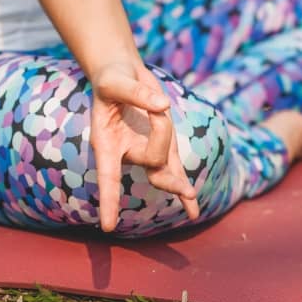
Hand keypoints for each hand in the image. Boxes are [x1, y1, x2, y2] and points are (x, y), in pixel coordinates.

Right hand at [89, 60, 199, 231]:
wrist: (123, 75)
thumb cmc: (112, 79)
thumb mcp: (117, 81)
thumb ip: (137, 94)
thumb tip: (164, 106)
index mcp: (107, 143)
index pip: (108, 177)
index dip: (109, 200)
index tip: (108, 226)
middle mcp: (127, 153)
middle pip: (153, 159)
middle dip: (162, 133)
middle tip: (159, 107)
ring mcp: (147, 152)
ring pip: (167, 167)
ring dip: (177, 169)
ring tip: (191, 197)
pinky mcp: (164, 148)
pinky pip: (175, 173)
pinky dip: (184, 192)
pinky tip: (193, 211)